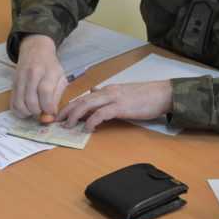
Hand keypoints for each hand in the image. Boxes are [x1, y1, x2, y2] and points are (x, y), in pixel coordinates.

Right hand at [11, 34, 66, 117]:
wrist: (35, 50)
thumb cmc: (50, 65)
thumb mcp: (60, 77)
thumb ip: (57, 95)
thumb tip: (51, 114)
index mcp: (47, 71)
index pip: (45, 92)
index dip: (48, 107)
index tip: (51, 112)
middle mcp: (31, 75)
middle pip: (31, 100)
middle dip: (38, 112)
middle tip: (43, 112)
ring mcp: (20, 79)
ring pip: (20, 103)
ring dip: (28, 112)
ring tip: (35, 110)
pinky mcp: (12, 84)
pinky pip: (12, 102)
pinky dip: (19, 111)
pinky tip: (26, 109)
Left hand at [57, 81, 172, 131]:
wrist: (163, 94)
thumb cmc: (145, 96)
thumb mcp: (123, 93)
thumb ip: (107, 94)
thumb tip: (93, 92)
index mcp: (107, 90)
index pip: (84, 97)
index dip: (70, 106)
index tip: (61, 116)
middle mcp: (107, 92)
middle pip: (81, 100)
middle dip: (66, 111)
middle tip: (56, 121)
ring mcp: (114, 98)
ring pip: (87, 105)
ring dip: (75, 115)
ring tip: (67, 126)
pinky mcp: (121, 107)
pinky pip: (102, 113)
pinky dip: (92, 121)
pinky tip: (87, 128)